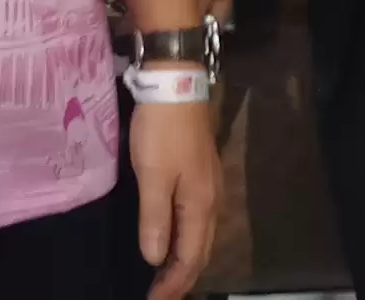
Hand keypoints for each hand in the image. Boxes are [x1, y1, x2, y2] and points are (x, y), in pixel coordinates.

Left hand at [129, 86, 220, 299]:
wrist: (176, 84)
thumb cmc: (162, 132)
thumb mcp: (153, 176)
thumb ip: (155, 218)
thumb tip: (155, 258)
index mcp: (200, 206)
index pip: (190, 258)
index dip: (174, 284)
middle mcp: (211, 202)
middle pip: (201, 252)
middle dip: (182, 278)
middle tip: (161, 296)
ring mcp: (209, 187)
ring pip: (200, 236)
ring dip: (184, 260)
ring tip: (165, 277)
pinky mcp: (201, 175)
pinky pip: (196, 220)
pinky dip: (185, 240)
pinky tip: (172, 239)